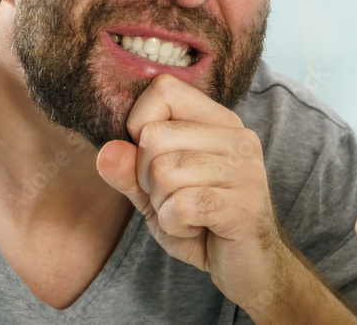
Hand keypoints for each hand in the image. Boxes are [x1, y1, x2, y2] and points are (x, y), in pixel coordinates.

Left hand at [95, 75, 291, 314]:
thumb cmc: (202, 223)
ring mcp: (245, 170)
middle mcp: (237, 138)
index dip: (140, 125)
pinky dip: (175, 226)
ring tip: (188, 215)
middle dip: (147, 177)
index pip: (164, 89)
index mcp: (220, 122)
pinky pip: (182, 206)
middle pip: (154, 135)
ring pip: (165, 172)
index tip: (154, 159)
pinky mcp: (244, 206)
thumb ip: (129, 171)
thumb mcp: (157, 194)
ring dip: (162, 206)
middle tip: (174, 197)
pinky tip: (196, 229)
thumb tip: (106, 151)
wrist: (251, 267)